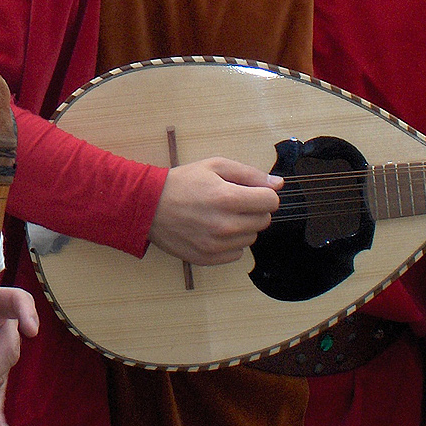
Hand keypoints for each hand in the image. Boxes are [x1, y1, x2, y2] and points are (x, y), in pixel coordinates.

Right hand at [148, 156, 282, 264]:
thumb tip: (278, 184)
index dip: (264, 194)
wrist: (148, 206)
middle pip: (264, 221)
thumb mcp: (215, 166)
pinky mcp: (208, 258)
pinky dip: (230, 243)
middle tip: (233, 202)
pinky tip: (213, 229)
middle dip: (254, 209)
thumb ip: (249, 173)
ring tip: (220, 215)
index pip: (271, 202)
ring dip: (242, 226)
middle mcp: (225, 225)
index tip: (252, 192)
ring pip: (251, 238)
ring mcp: (216, 245)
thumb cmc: (182, 182)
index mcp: (228, 198)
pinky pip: (237, 253)